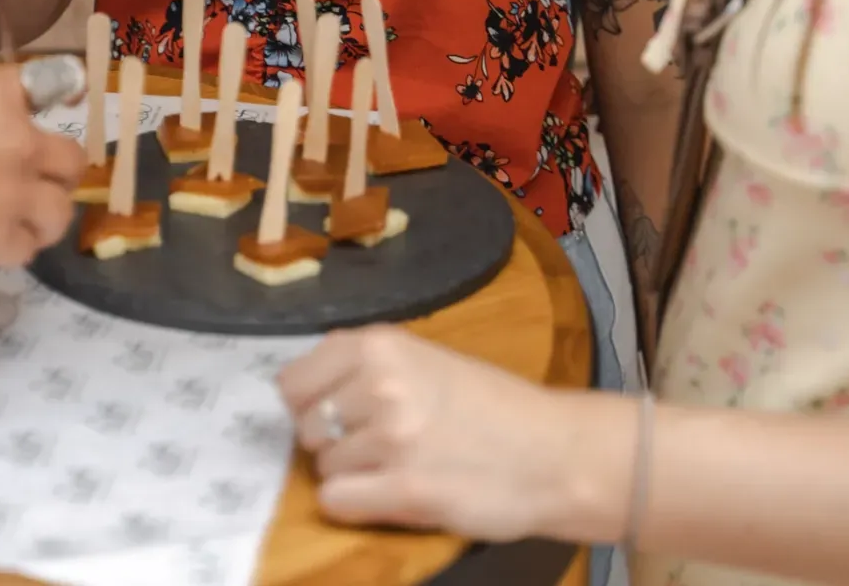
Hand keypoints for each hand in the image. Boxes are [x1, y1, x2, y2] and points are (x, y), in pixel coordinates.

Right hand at [0, 67, 85, 266]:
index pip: (44, 86)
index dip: (41, 98)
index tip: (29, 111)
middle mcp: (23, 141)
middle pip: (72, 157)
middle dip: (61, 168)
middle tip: (39, 176)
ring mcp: (19, 193)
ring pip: (62, 210)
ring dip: (49, 214)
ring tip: (30, 220)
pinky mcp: (2, 239)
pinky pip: (27, 249)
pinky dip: (16, 247)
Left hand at [279, 326, 626, 545]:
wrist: (555, 451)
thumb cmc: (492, 405)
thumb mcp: (425, 359)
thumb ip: (367, 367)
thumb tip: (302, 390)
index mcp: (381, 344)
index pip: (294, 380)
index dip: (308, 403)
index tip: (331, 414)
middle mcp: (380, 383)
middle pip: (307, 426)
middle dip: (332, 441)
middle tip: (376, 445)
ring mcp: (392, 437)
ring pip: (323, 467)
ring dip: (352, 475)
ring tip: (398, 466)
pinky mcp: (406, 490)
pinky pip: (337, 502)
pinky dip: (355, 505)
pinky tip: (390, 495)